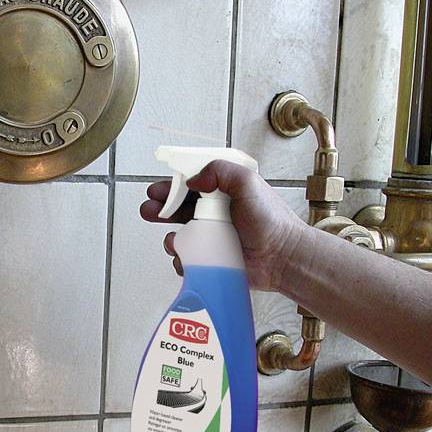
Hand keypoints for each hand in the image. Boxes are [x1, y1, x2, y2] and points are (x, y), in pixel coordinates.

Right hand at [140, 159, 307, 290]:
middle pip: (177, 209)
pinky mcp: (210, 260)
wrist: (283, 256)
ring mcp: (211, 238)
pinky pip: (187, 259)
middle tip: (149, 210)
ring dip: (170, 237)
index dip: (170, 187)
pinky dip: (181, 258)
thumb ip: (220, 171)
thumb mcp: (247, 182)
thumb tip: (192, 181)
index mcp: (221, 192)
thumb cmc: (270, 219)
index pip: (189, 185)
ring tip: (173, 240)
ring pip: (178, 235)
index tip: (157, 191)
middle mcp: (213, 214)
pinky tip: (185, 257)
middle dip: (159, 209)